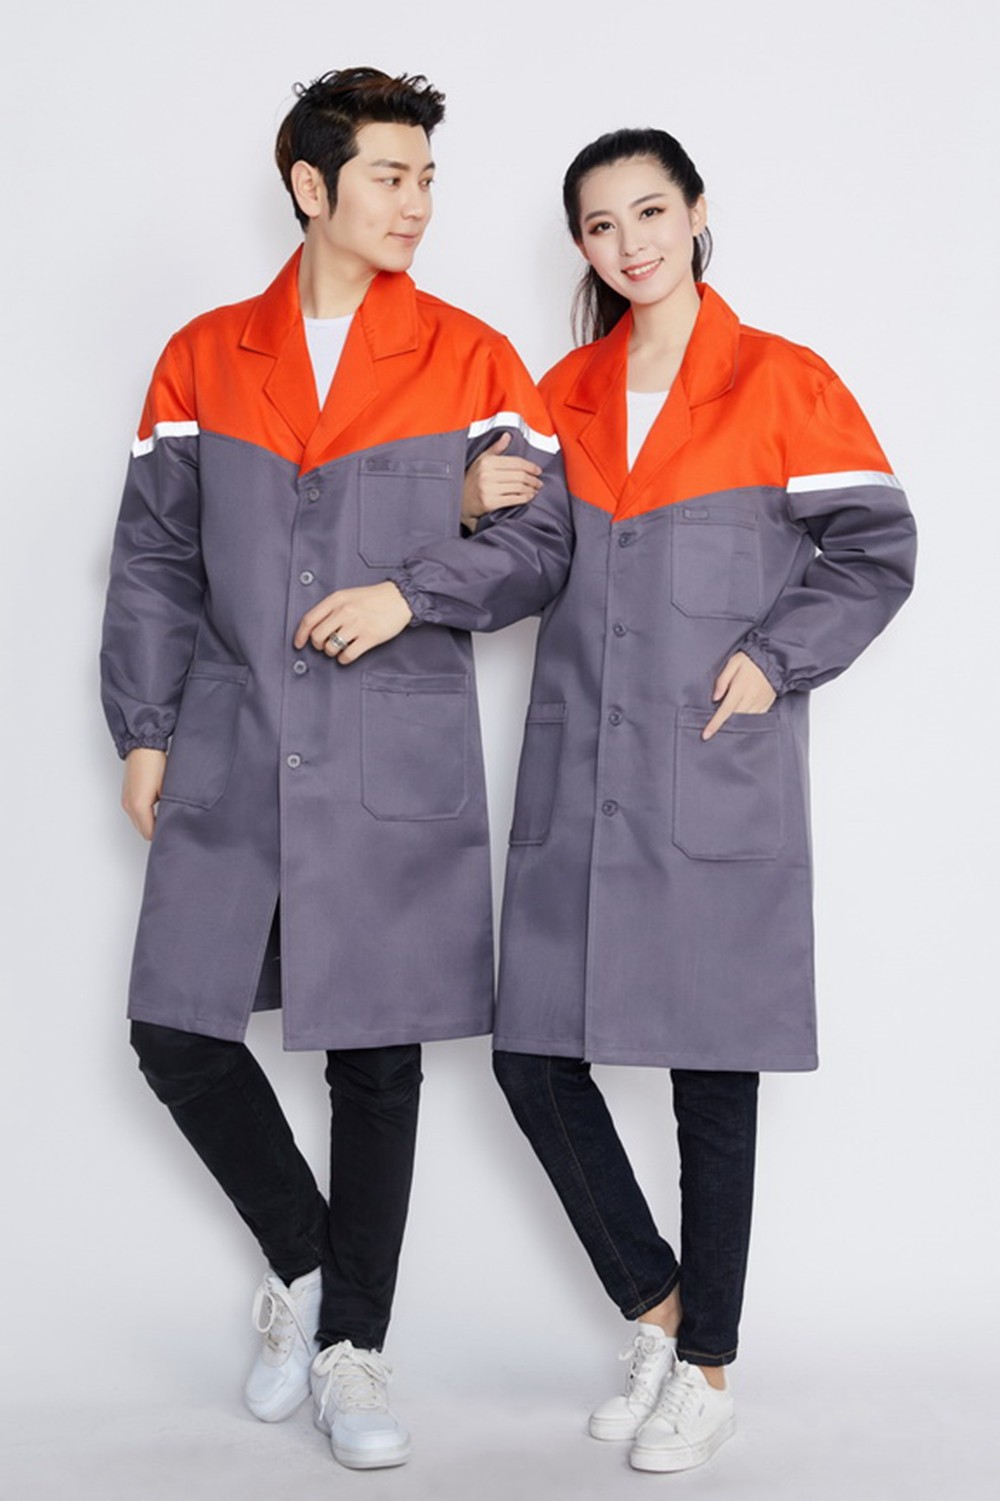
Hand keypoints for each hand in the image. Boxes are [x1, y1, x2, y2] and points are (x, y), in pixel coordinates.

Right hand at [122, 747, 166, 839]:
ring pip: (139, 822)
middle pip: (143, 830)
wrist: (143, 746)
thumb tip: (174, 821)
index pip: (150, 834)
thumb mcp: (168, 789)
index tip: (175, 832)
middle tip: (173, 825)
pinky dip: (146, 814)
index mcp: (139, 807)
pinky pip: (136, 813)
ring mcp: (126, 801)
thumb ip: (170, 808)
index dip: (163, 835)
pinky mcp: (127, 796)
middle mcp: (129, 806)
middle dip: (157, 830)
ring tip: (167, 815)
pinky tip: (158, 807)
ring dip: (152, 822)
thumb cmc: (156, 763)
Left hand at [294, 580, 412, 663]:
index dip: (300, 635)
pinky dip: (344, 659)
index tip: (299, 644)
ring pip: (331, 647)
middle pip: (317, 636)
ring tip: (339, 648)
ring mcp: (357, 624)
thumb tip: (313, 628)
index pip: (309, 620)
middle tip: (325, 645)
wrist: (399, 597)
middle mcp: (345, 611)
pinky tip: (347, 655)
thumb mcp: (347, 595)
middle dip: (318, 645)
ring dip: (332, 652)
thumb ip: (331, 608)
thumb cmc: (372, 598)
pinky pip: (348, 655)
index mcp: (336, 599)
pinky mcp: (370, 637)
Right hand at [461, 432, 542, 529]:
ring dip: (531, 489)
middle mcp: (487, 474)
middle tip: (539, 482)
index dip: (530, 466)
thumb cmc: (472, 480)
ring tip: (535, 489)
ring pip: (518, 487)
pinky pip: (513, 499)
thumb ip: (496, 448)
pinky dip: (524, 498)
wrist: (460, 501)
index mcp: (487, 462)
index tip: (538, 470)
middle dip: (533, 479)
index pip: (515, 462)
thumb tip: (507, 435)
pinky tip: (529, 497)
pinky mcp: (490, 503)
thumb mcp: (481, 460)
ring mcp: (488, 489)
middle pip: (519, 475)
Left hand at [702, 652, 776, 740]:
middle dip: (724, 724)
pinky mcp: (767, 705)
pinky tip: (740, 718)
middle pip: (735, 717)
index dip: (715, 723)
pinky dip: (746, 720)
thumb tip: (715, 698)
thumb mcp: (733, 663)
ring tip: (727, 722)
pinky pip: (755, 718)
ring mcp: (760, 703)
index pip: (725, 710)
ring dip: (735, 722)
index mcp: (740, 687)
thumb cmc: (750, 660)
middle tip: (713, 728)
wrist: (773, 660)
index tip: (706, 735)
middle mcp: (751, 697)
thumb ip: (722, 680)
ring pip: (745, 720)